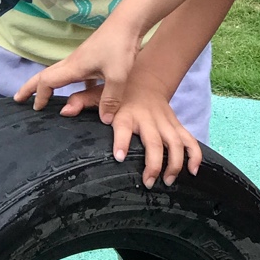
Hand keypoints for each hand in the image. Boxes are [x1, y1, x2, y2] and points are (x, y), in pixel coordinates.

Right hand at [15, 18, 141, 123]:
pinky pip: (76, 74)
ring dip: (48, 85)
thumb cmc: (120, 46)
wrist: (129, 22)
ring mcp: (82, 59)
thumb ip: (110, 99)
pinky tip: (83, 91)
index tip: (35, 109)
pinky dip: (71, 83)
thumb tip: (105, 120)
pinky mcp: (92, 57)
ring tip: (44, 96)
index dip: (39, 96)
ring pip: (59, 74)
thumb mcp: (118, 76)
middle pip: (45, 75)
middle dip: (30, 87)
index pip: (47, 82)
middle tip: (18, 99)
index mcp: (73, 67)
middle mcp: (73, 62)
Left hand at [72, 71, 201, 187]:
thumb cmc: (119, 91)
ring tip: (168, 181)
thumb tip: (64, 111)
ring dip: (174, 164)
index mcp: (126, 113)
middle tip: (149, 182)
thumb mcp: (98, 92)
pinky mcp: (176, 125)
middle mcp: (147, 118)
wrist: (146, 77)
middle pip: (154, 142)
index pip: (123, 127)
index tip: (120, 157)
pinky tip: (194, 171)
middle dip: (153, 163)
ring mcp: (164, 122)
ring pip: (175, 144)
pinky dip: (195, 155)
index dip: (122, 141)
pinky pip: (189, 141)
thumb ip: (82, 102)